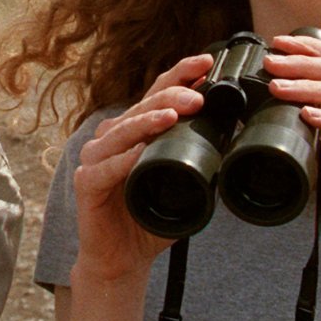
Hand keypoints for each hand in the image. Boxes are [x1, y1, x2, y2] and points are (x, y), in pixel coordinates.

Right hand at [72, 53, 213, 280]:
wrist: (124, 257)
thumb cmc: (151, 217)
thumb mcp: (183, 182)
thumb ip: (200, 159)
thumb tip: (234, 137)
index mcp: (137, 130)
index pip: (159, 93)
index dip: (181, 75)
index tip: (207, 63)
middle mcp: (114, 137)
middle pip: (143, 106)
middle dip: (172, 95)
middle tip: (199, 96)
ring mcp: (96, 158)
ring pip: (122, 131)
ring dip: (148, 121)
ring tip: (173, 115)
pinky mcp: (86, 184)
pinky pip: (104, 168)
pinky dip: (123, 160)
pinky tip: (139, 152)